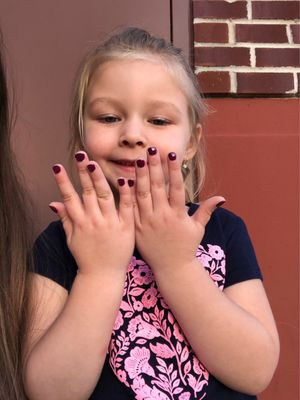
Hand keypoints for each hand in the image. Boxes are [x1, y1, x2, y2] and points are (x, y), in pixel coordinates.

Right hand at [49, 152, 134, 275]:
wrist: (104, 276)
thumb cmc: (87, 257)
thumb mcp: (72, 239)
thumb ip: (65, 220)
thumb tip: (53, 203)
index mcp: (80, 223)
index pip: (70, 198)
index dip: (63, 182)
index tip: (58, 166)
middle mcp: (94, 221)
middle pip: (87, 192)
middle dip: (83, 173)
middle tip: (80, 155)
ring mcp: (110, 223)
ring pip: (105, 196)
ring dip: (99, 178)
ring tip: (95, 162)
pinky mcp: (126, 228)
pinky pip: (126, 208)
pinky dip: (126, 194)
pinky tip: (125, 180)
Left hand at [132, 148, 224, 272]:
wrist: (171, 268)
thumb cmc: (186, 247)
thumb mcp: (198, 229)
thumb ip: (207, 211)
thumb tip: (222, 198)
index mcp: (178, 214)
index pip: (176, 188)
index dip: (174, 171)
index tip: (172, 155)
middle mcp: (162, 216)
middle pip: (157, 187)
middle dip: (154, 167)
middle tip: (151, 150)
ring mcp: (147, 222)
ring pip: (142, 195)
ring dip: (140, 177)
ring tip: (138, 160)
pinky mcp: (136, 228)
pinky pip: (130, 209)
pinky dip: (127, 195)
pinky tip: (124, 180)